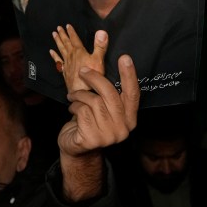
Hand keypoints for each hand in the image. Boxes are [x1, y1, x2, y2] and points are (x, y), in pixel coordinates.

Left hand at [49, 25, 106, 92]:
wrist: (82, 92)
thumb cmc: (92, 77)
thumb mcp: (98, 60)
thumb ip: (100, 46)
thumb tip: (101, 32)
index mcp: (79, 52)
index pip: (74, 39)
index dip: (71, 32)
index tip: (67, 25)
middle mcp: (71, 56)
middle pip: (66, 43)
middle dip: (62, 35)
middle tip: (58, 28)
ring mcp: (67, 64)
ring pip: (61, 50)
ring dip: (57, 42)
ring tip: (54, 35)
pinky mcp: (65, 72)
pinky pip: (58, 61)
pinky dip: (54, 56)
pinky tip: (51, 52)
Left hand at [57, 55, 139, 200]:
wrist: (75, 148)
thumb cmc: (89, 122)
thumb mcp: (104, 109)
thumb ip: (109, 95)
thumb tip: (106, 69)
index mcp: (130, 119)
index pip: (133, 94)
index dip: (129, 75)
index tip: (125, 57)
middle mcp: (123, 129)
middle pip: (110, 94)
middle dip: (94, 78)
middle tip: (82, 71)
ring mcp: (108, 136)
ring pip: (93, 101)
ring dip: (79, 95)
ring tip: (73, 97)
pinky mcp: (92, 140)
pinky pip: (82, 111)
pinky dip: (74, 107)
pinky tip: (72, 110)